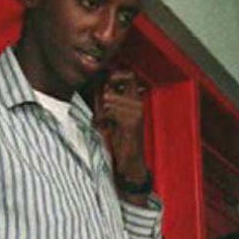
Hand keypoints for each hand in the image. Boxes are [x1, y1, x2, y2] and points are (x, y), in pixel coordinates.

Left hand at [93, 69, 147, 191]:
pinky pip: (110, 111)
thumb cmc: (122, 140)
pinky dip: (102, 119)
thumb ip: (109, 101)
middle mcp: (139, 104)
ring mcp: (137, 113)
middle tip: (101, 116)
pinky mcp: (132, 122)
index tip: (106, 82)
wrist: (131, 163)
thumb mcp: (114, 116)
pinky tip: (104, 127)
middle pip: (111, 90)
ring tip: (103, 123)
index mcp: (137, 101)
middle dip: (101, 102)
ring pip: (108, 100)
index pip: (129, 76)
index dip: (116, 75)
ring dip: (101, 113)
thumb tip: (100, 85)